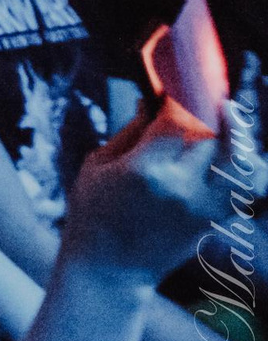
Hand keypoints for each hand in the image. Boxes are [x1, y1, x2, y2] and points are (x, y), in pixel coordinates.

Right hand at [62, 56, 256, 280]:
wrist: (108, 271)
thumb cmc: (92, 214)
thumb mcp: (99, 165)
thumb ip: (133, 131)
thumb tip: (158, 99)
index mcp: (146, 171)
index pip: (177, 116)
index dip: (182, 90)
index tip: (181, 69)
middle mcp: (182, 188)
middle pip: (213, 133)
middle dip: (211, 105)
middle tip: (206, 86)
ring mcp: (205, 208)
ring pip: (243, 161)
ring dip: (239, 133)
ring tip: (230, 115)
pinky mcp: (216, 220)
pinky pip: (247, 187)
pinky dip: (247, 163)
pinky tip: (237, 146)